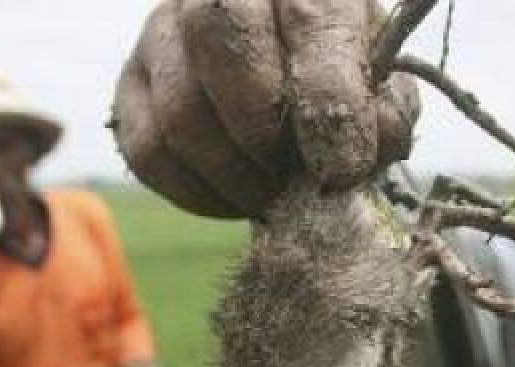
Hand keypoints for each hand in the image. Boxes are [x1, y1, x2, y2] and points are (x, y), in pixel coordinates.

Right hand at [112, 0, 420, 219]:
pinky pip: (148, 151)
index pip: (309, 21)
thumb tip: (350, 158)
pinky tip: (234, 197)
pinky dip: (196, 192)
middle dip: (262, 130)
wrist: (280, 64)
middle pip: (217, 40)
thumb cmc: (337, 71)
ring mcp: (162, 33)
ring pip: (179, 111)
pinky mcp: (131, 85)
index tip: (344, 167)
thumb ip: (383, 112)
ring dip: (233, 174)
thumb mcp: (379, 78)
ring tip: (270, 194)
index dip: (327, 103)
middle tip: (292, 177)